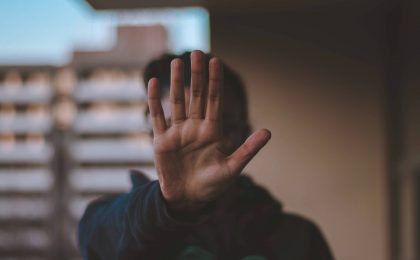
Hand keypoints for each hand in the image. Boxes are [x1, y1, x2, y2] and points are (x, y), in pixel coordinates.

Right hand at [147, 51, 270, 212]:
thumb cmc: (213, 185)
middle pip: (197, 95)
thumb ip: (248, 149)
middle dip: (197, 75)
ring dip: (177, 82)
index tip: (215, 61)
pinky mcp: (162, 141)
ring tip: (177, 62)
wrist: (189, 200)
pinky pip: (158, 116)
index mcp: (213, 131)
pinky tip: (154, 83)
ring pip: (178, 101)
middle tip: (196, 52)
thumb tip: (269, 132)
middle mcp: (195, 127)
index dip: (215, 81)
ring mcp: (178, 132)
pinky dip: (155, 100)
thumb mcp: (233, 168)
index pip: (215, 100)